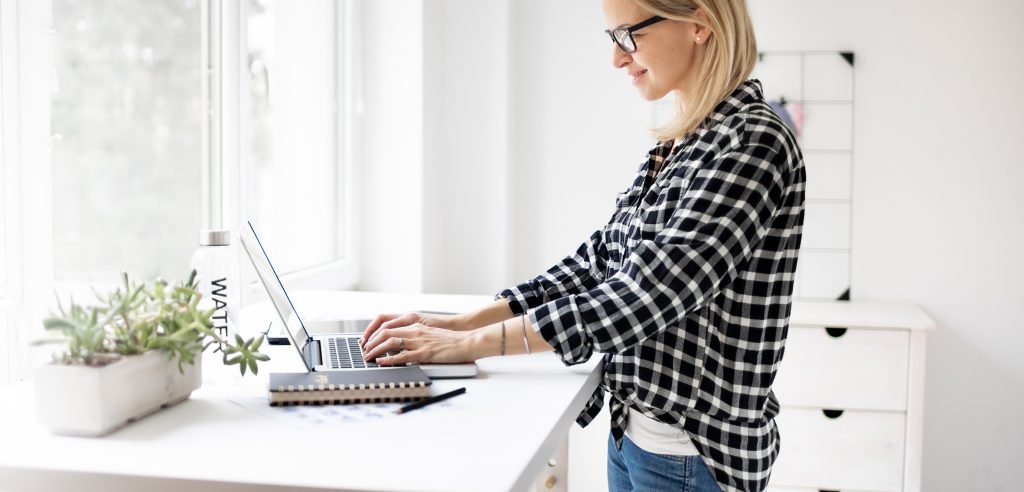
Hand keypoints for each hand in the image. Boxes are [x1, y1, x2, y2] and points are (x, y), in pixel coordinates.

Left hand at [360, 323, 476, 365]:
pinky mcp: (425, 352)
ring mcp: (419, 341)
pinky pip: (402, 355)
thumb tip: (401, 345)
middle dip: (371, 342)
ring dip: (375, 350)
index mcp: (415, 324)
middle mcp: (415, 330)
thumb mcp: (429, 333)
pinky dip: (389, 359)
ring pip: (390, 342)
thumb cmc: (450, 340)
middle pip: (385, 332)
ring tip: (368, 357)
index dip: (373, 333)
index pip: (387, 324)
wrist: (467, 341)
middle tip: (364, 351)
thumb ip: (415, 336)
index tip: (366, 341)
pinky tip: (381, 362)